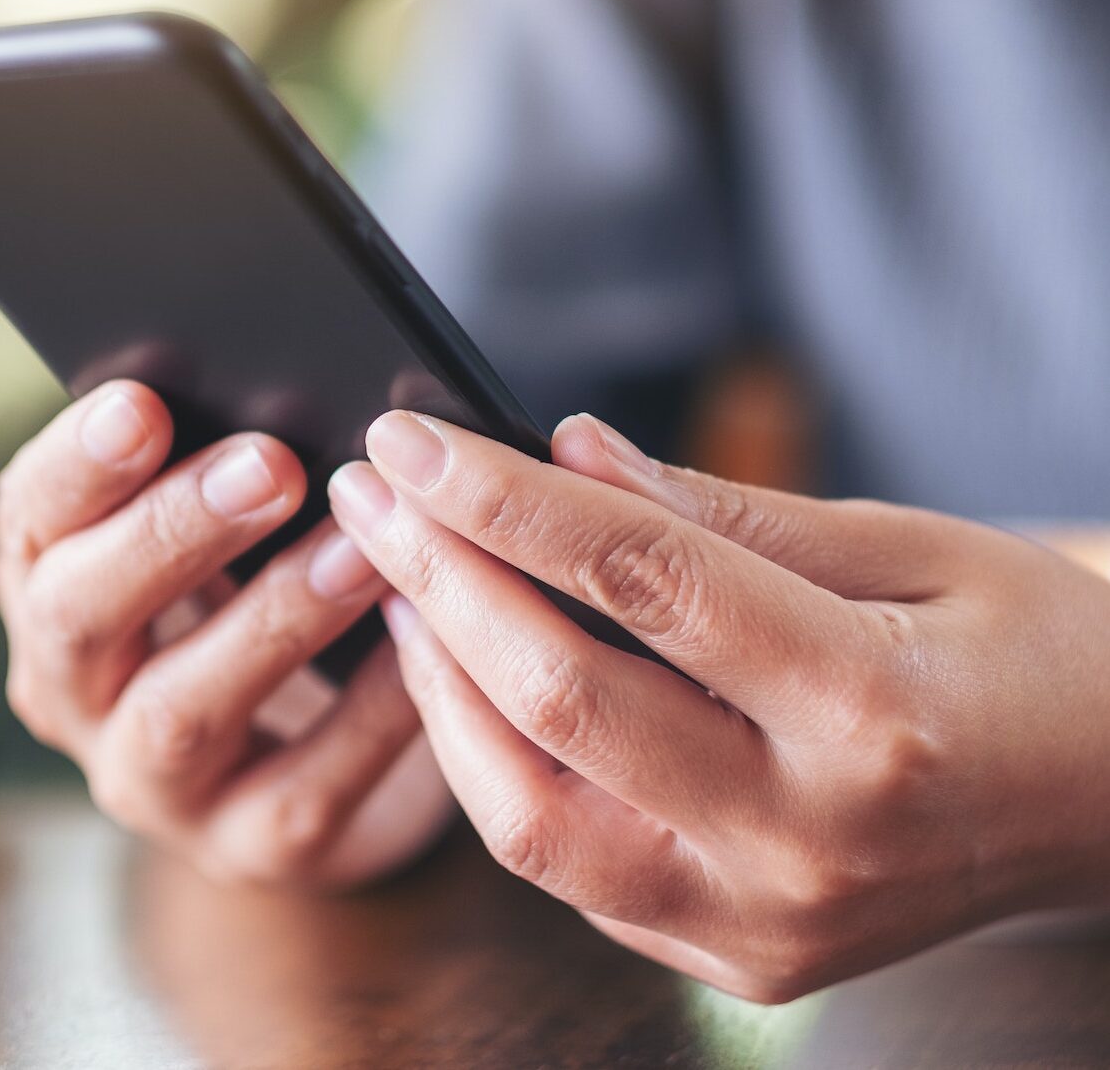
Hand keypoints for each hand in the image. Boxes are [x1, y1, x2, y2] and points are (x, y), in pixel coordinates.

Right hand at [0, 381, 452, 889]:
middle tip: (270, 465)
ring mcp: (153, 784)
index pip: (32, 518)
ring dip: (272, 620)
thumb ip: (228, 467)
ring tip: (360, 549)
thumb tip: (298, 384)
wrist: (313, 753)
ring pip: (183, 709)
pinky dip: (367, 712)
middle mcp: (77, 691)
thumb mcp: (222, 530)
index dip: (78, 462)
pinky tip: (419, 639)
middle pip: (82, 614)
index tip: (144, 403)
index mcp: (54, 583)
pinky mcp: (246, 846)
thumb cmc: (258, 594)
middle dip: (172, 534)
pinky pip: (303, 787)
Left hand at [327, 410, 1109, 999]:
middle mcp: (808, 839)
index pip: (639, 581)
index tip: (410, 440)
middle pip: (559, 698)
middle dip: (439, 578)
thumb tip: (571, 452)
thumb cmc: (1029, 652)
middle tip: (365, 492)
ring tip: (398, 580)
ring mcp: (763, 921)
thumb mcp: (909, 545)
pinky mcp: (734, 955)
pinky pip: (565, 865)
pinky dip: (492, 763)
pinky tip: (466, 676)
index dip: (504, 498)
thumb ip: (728, 510)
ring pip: (528, 815)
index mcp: (871, 710)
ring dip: (438, 684)